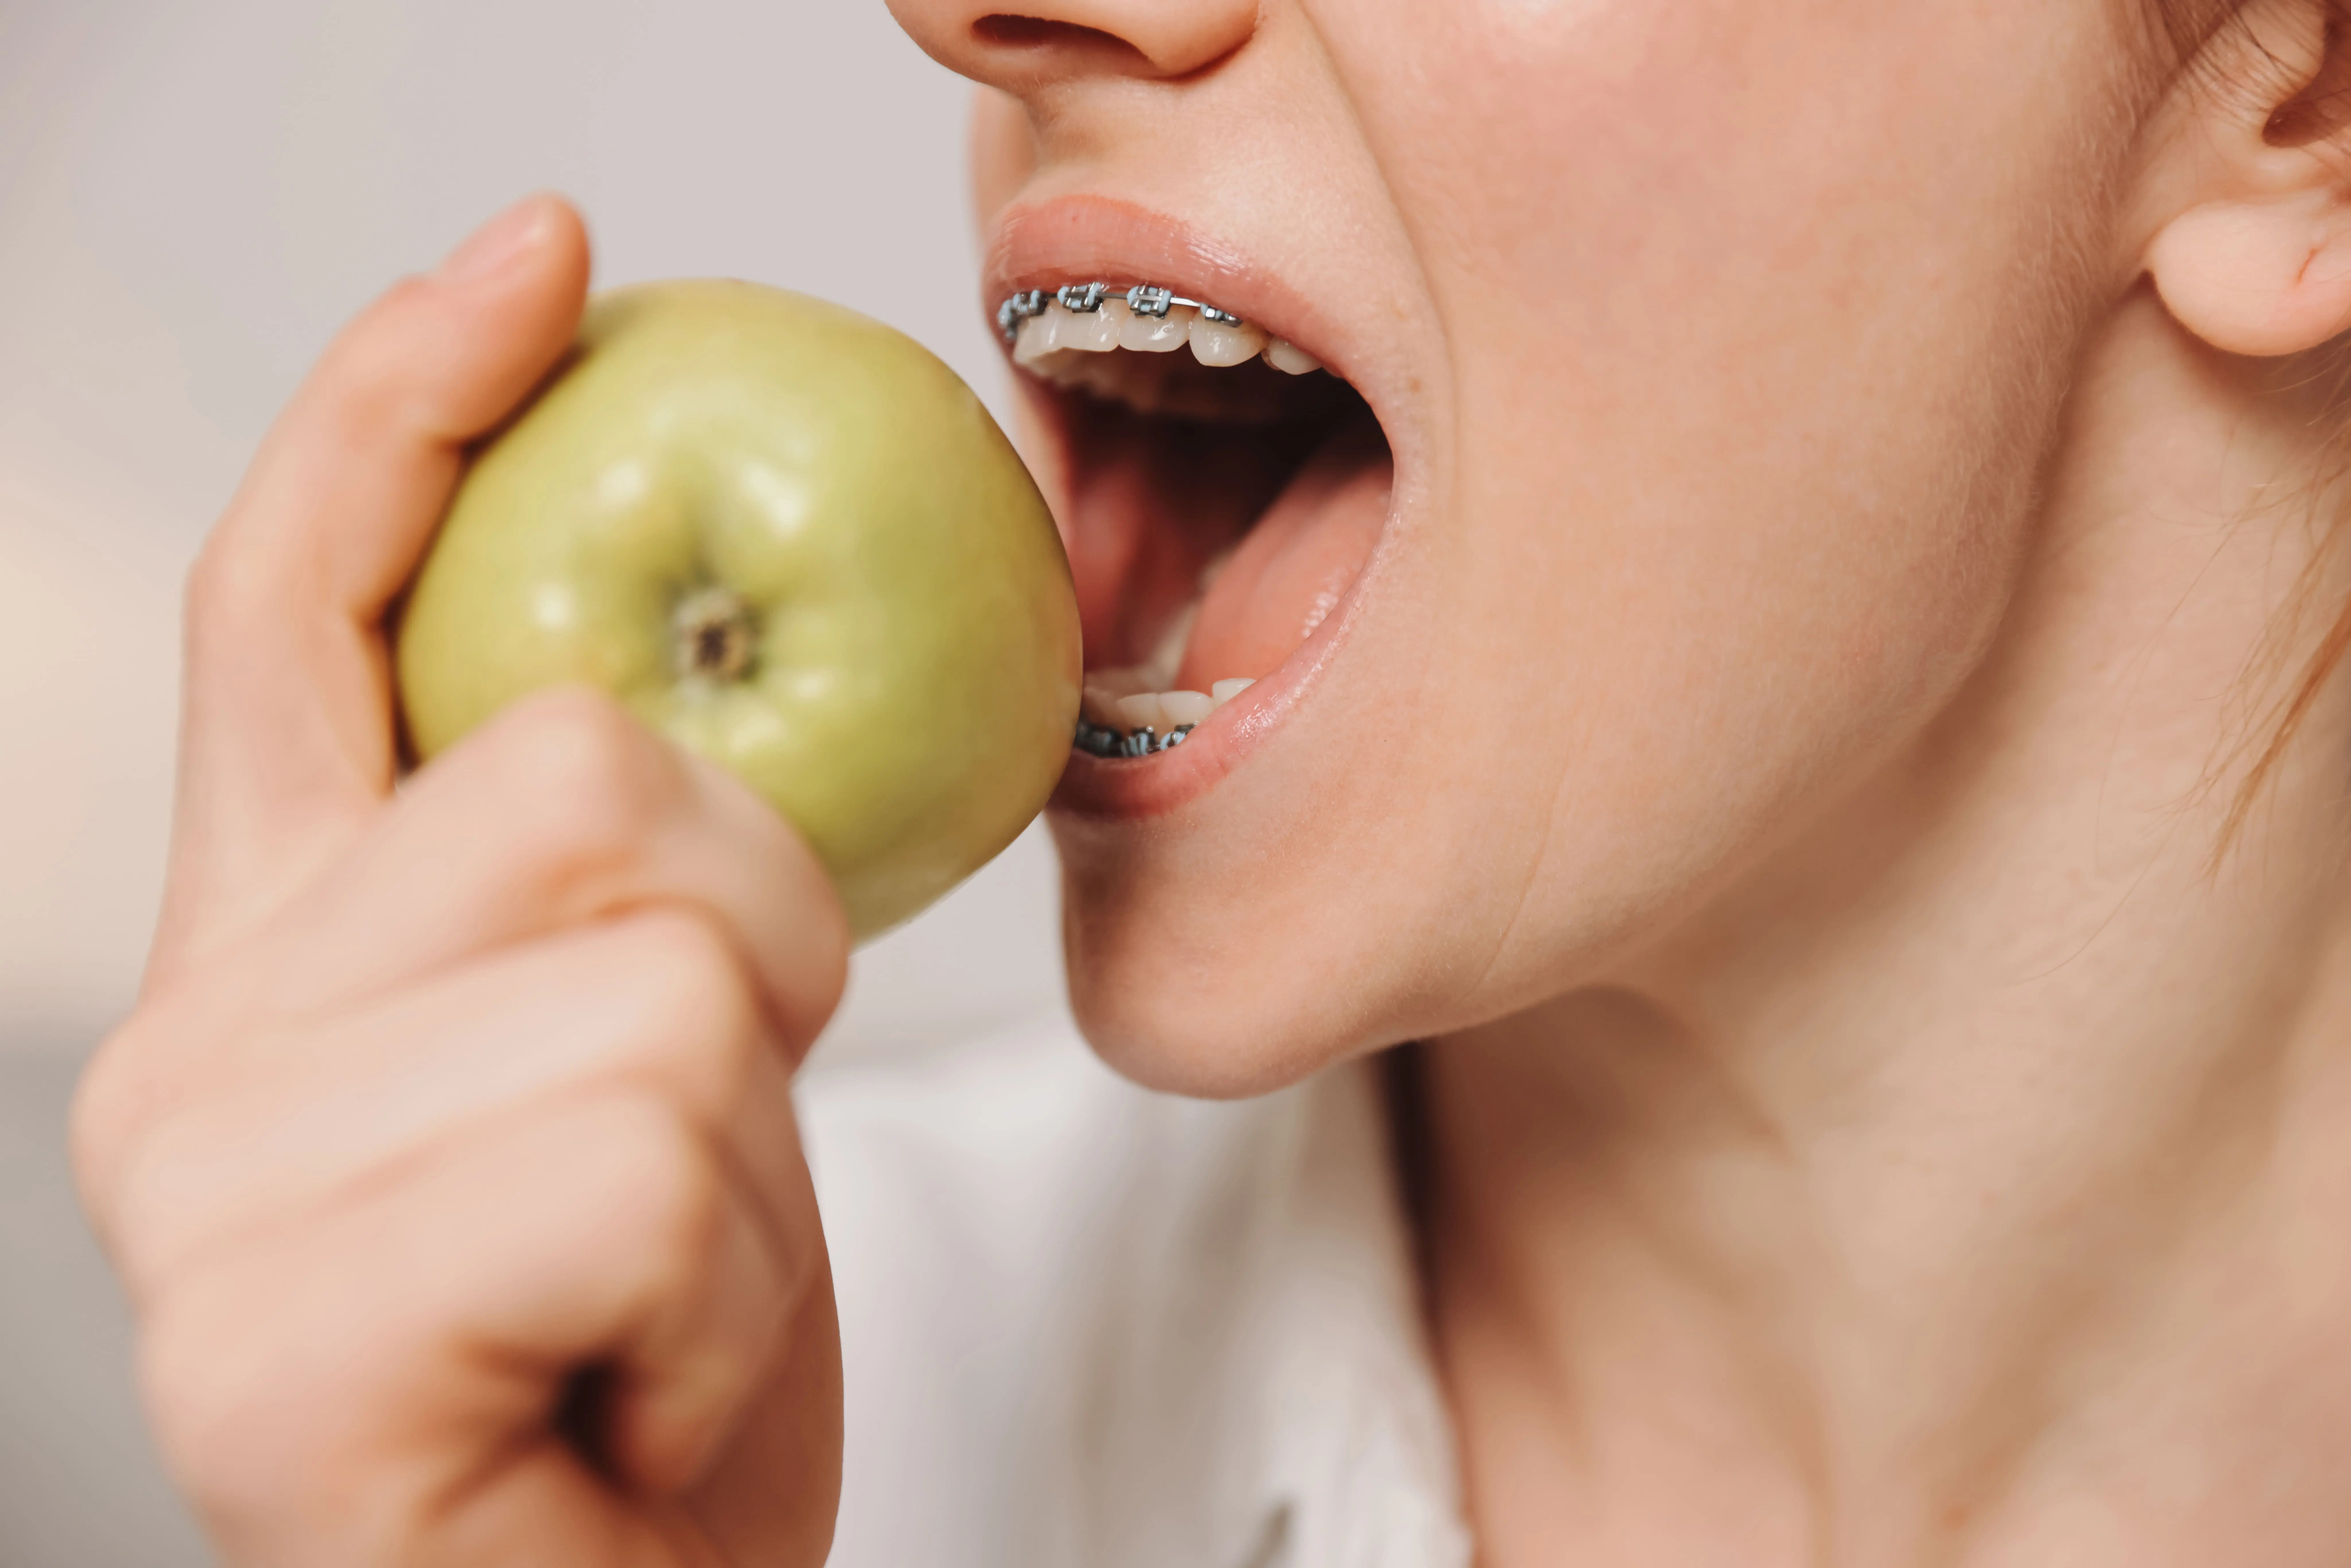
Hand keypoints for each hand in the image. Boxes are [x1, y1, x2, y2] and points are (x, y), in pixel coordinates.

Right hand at [70, 195, 851, 1567]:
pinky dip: (724, 1293)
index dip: (406, 402)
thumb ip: (610, 881)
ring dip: (746, 1147)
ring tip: (665, 1287)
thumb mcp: (656, 1062)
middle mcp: (190, 1059)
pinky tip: (637, 1384)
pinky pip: (649, 1166)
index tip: (531, 259)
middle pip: (582, 779)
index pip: (299, 609)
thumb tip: (665, 684)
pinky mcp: (283, 1356)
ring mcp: (215, 1210)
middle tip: (696, 1155)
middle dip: (748, 951)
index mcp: (271, 963)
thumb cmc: (655, 1345)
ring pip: (658, 978)